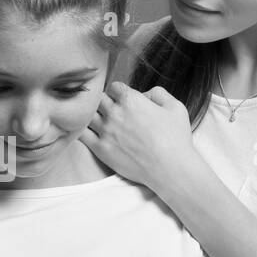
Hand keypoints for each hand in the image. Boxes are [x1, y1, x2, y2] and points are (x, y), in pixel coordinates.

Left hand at [80, 81, 196, 189]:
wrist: (170, 168)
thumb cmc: (176, 138)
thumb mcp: (175, 107)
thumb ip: (158, 93)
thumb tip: (145, 94)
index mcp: (131, 100)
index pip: (114, 87)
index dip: (119, 93)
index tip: (123, 100)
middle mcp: (114, 112)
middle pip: (99, 99)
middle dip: (105, 103)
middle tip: (112, 112)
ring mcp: (105, 131)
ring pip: (88, 114)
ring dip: (94, 116)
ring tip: (101, 122)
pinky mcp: (100, 148)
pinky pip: (81, 134)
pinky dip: (81, 130)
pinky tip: (88, 132)